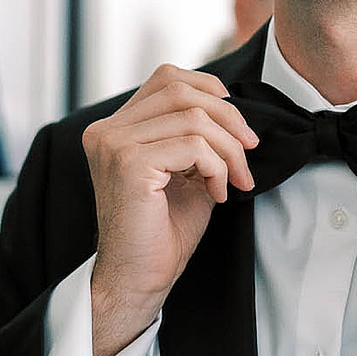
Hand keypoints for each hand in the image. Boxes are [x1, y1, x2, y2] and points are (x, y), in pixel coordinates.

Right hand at [82, 65, 258, 355]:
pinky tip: (217, 194)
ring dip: (228, 149)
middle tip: (249, 151)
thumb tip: (232, 109)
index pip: (166, 78)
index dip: (209, 88)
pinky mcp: (129, 163)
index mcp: (114, 128)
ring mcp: (113, 144)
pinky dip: (217, 168)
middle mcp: (106, 130)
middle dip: (228, 118)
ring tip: (234, 181)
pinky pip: (193, 146)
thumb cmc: (161, 231)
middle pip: (182, 91)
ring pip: (193, 118)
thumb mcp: (183, 169)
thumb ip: (194, 134)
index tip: (236, 126)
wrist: (140, 277)